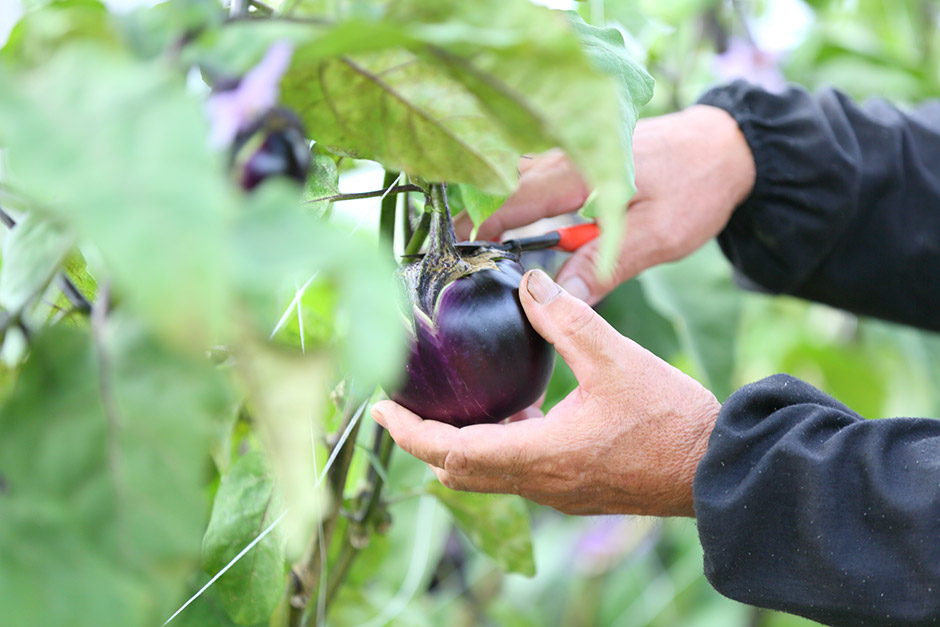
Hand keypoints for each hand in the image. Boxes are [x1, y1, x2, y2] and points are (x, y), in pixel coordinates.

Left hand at [372, 269, 719, 516]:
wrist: (713, 465)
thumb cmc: (669, 419)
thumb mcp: (615, 357)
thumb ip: (566, 319)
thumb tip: (527, 282)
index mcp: (541, 454)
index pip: (452, 452)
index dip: (410, 432)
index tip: (382, 409)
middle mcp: (541, 482)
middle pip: (458, 472)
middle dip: (422, 442)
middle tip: (403, 408)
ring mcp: (558, 491)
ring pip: (487, 475)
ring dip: (459, 446)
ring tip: (447, 406)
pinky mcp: (575, 489)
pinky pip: (518, 472)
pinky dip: (497, 447)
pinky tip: (514, 413)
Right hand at [456, 105, 755, 303]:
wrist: (725, 148)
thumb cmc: (694, 188)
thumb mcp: (656, 235)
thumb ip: (605, 265)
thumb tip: (558, 298)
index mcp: (577, 170)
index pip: (509, 200)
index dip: (480, 230)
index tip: (460, 260)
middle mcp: (563, 154)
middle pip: (496, 181)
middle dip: (472, 215)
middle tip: (455, 254)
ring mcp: (567, 150)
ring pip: (509, 174)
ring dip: (490, 204)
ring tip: (474, 244)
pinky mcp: (576, 156)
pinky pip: (529, 174)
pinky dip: (512, 197)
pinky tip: (512, 226)